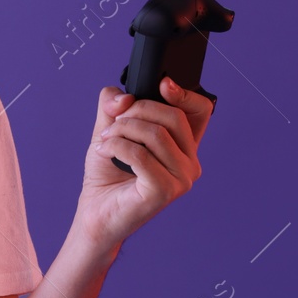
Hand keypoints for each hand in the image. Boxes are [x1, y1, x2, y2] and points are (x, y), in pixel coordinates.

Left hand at [72, 78, 214, 250]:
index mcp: (184, 146)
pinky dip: (116, 146)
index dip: (184, 93)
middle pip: (173, 116)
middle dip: (136, 111)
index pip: (201, 110)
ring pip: (156, 134)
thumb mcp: (109, 128)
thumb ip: (114, 105)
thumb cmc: (107, 173)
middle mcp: (190, 162)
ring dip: (122, 130)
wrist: (96, 212)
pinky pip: (140, 154)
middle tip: (112, 124)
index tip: (161, 84)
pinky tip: (104, 152)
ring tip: (105, 140)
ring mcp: (181, 179)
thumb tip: (125, 97)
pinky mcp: (164, 191)